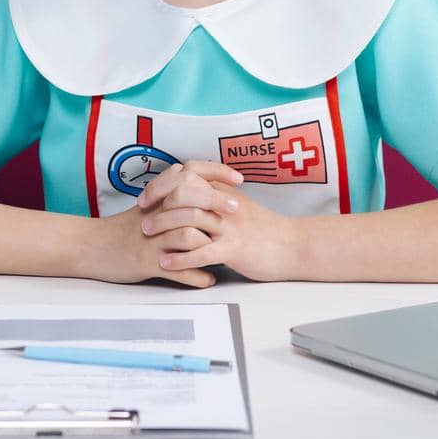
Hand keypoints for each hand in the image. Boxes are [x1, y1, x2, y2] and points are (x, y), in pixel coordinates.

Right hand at [79, 161, 243, 288]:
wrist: (92, 247)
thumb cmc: (124, 228)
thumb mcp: (147, 206)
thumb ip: (171, 192)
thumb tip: (203, 183)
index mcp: (158, 198)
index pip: (190, 173)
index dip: (216, 172)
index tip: (238, 178)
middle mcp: (156, 214)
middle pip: (191, 199)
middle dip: (218, 203)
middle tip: (236, 209)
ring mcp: (152, 238)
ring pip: (188, 235)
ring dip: (211, 244)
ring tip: (226, 253)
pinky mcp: (146, 261)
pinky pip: (177, 269)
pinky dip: (197, 276)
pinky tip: (210, 279)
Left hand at [139, 177, 301, 282]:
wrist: (293, 245)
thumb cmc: (265, 229)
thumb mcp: (239, 205)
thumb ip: (215, 197)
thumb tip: (189, 194)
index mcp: (224, 191)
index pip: (186, 175)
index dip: (162, 183)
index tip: (147, 196)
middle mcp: (224, 203)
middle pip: (183, 191)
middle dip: (158, 203)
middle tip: (143, 217)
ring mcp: (229, 225)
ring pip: (189, 218)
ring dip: (164, 227)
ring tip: (148, 236)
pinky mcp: (234, 248)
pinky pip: (201, 251)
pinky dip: (180, 258)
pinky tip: (166, 263)